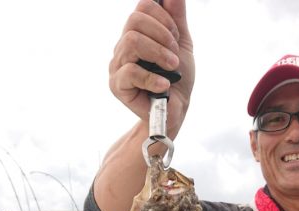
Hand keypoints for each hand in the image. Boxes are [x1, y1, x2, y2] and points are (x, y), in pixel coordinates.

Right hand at [109, 0, 193, 129]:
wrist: (175, 112)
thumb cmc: (177, 80)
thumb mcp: (181, 45)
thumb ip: (177, 18)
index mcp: (137, 33)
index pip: (143, 7)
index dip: (164, 18)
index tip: (176, 38)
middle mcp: (124, 45)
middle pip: (135, 21)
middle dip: (162, 35)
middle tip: (175, 56)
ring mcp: (118, 65)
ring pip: (132, 42)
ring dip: (158, 54)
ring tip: (172, 69)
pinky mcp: (117, 85)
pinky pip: (131, 71)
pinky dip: (152, 77)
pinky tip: (164, 85)